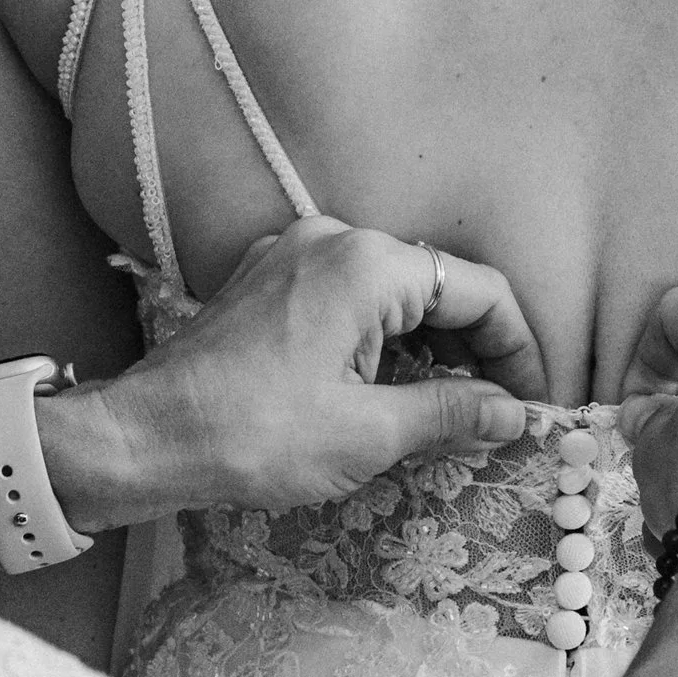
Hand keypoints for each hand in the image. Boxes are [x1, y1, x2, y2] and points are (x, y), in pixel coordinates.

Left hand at [55, 217, 548, 524]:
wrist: (145, 438)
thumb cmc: (254, 435)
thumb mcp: (369, 434)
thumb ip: (453, 412)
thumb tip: (516, 413)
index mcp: (367, 264)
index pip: (480, 291)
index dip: (520, 350)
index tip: (532, 403)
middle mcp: (333, 239)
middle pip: (437, 285)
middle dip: (477, 348)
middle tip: (499, 413)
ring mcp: (294, 254)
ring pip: (392, 292)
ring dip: (430, 346)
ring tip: (450, 410)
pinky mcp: (267, 281)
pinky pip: (347, 298)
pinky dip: (381, 339)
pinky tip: (390, 390)